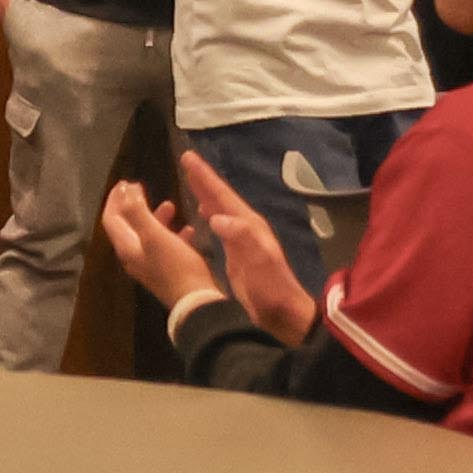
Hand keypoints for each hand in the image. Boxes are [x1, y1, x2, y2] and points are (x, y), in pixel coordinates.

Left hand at [98, 176, 219, 317]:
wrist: (197, 302)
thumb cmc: (175, 266)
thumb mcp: (155, 235)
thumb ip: (137, 212)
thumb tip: (125, 190)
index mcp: (127, 248)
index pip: (112, 219)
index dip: (115, 199)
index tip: (124, 182)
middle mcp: (135, 257)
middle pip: (128, 226)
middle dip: (133, 205)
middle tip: (142, 188)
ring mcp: (151, 265)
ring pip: (148, 235)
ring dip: (156, 217)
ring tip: (170, 205)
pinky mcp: (167, 271)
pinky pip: (166, 246)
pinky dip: (173, 233)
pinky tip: (188, 229)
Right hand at [180, 149, 318, 341]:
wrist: (285, 314)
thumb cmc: (271, 289)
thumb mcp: (259, 262)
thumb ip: (241, 237)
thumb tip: (217, 216)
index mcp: (248, 226)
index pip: (222, 195)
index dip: (205, 177)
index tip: (188, 157)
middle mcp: (246, 228)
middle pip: (221, 198)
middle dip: (204, 179)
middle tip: (187, 160)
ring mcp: (243, 240)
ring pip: (221, 209)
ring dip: (206, 194)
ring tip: (191, 181)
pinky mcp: (239, 254)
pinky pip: (221, 225)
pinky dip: (210, 213)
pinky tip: (205, 215)